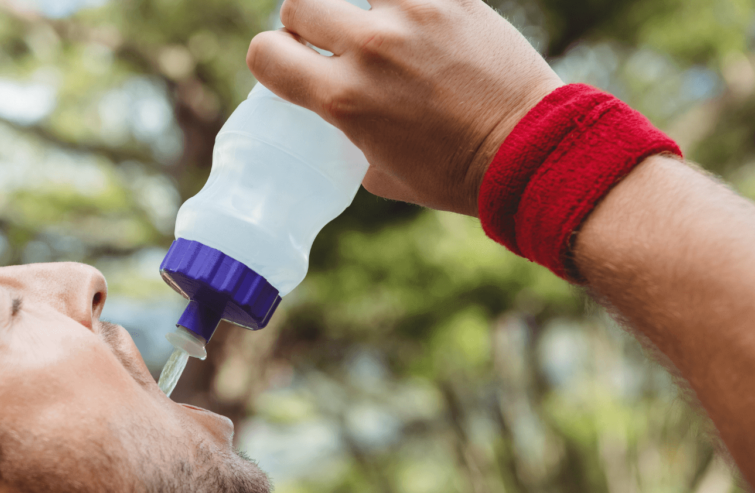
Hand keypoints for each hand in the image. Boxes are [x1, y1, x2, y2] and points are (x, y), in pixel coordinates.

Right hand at [247, 0, 561, 215]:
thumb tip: (349, 124)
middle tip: (329, 37)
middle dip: (304, 22)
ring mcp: (412, 15)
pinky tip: (411, 15)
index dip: (269, 58)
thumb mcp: (382, 174)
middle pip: (299, 3)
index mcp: (343, 99)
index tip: (287, 63)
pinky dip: (402, 1)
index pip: (266, 54)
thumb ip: (353, 139)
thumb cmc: (453, 175)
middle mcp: (369, 49)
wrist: (527, 151)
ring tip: (372, 18)